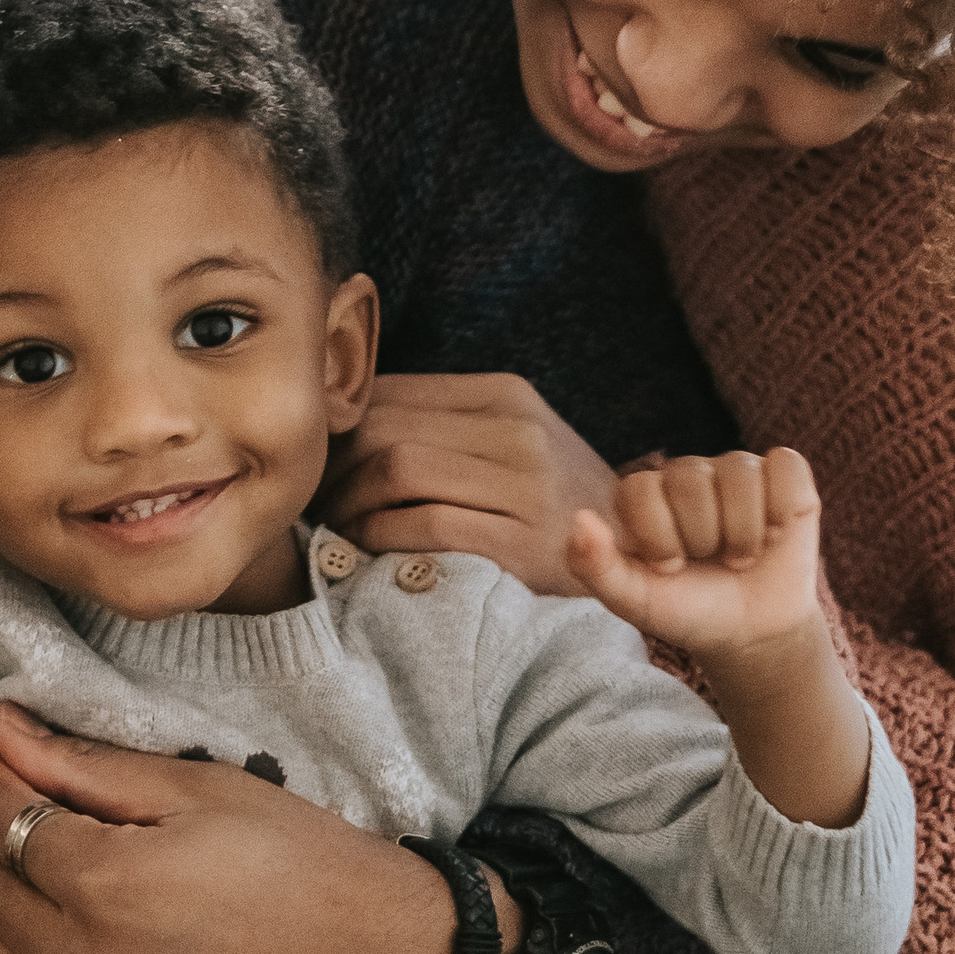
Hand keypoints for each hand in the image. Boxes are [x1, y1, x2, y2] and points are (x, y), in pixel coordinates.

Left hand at [316, 371, 617, 594]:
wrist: (638, 562)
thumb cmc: (551, 508)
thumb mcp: (509, 446)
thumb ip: (440, 428)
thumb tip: (342, 424)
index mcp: (506, 395)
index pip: (392, 392)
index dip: (339, 428)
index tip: (320, 463)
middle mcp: (518, 430)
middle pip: (385, 426)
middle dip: (334, 465)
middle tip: (316, 499)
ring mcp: (526, 487)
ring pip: (397, 467)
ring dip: (349, 501)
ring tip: (338, 526)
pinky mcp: (521, 544)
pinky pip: (421, 524)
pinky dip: (377, 536)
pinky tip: (366, 550)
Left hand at [573, 452, 872, 829]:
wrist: (751, 633)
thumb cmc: (687, 610)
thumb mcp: (635, 600)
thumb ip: (596, 565)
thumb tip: (581, 521)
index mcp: (645, 496)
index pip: (641, 490)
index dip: (659, 537)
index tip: (670, 568)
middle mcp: (689, 474)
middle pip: (691, 478)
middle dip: (704, 536)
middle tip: (710, 562)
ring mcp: (736, 470)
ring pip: (739, 471)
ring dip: (745, 531)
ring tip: (740, 556)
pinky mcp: (783, 476)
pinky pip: (784, 466)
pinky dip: (783, 507)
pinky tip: (774, 534)